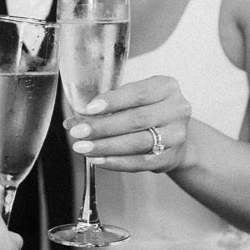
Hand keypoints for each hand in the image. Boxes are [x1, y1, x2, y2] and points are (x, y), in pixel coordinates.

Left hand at [64, 75, 190, 172]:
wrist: (175, 134)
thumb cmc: (148, 110)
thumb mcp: (134, 99)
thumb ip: (107, 106)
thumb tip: (73, 120)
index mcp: (166, 87)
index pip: (138, 93)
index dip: (113, 101)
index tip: (90, 108)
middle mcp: (176, 110)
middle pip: (136, 119)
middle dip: (103, 127)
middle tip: (78, 131)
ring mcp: (176, 136)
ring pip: (138, 142)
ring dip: (107, 146)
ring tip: (84, 147)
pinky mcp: (170, 158)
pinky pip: (140, 162)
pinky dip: (117, 162)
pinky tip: (99, 159)